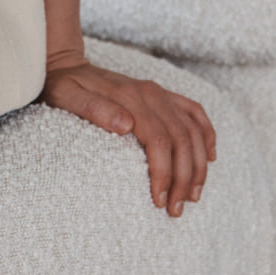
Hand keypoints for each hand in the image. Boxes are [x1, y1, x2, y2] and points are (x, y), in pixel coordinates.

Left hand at [42, 50, 216, 216]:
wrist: (67, 65)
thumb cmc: (64, 86)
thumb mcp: (67, 96)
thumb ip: (94, 109)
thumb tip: (126, 125)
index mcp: (130, 96)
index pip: (158, 139)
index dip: (163, 173)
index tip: (158, 201)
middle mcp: (150, 92)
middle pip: (181, 139)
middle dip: (183, 178)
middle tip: (175, 209)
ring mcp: (159, 92)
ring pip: (193, 130)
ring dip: (198, 165)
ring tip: (192, 196)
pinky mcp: (163, 95)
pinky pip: (194, 112)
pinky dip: (207, 134)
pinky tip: (210, 157)